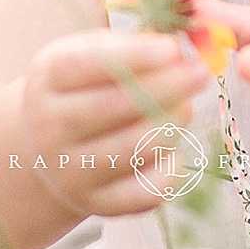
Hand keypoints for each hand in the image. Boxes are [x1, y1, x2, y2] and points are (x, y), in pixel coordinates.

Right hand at [18, 28, 214, 219]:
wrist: (48, 144)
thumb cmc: (86, 85)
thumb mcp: (94, 52)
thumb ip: (135, 44)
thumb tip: (187, 46)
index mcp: (49, 77)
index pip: (88, 65)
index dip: (134, 56)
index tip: (173, 48)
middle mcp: (49, 126)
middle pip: (116, 106)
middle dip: (168, 86)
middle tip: (201, 73)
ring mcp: (69, 170)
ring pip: (137, 147)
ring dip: (173, 122)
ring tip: (185, 107)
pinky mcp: (95, 204)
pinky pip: (147, 190)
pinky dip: (169, 167)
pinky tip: (171, 149)